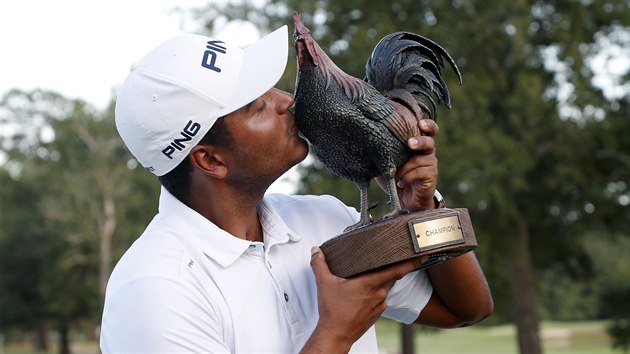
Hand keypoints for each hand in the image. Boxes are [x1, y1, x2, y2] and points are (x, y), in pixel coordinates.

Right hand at [301, 247, 424, 352]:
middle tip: (396, 258)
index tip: (420, 256)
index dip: (410, 262)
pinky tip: (367, 292)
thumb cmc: (334, 313)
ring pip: (386, 288)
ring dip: (383, 281)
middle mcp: (379, 294)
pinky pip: (381, 299)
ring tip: (375, 274)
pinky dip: (377, 293)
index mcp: (370, 283)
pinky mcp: (377, 313)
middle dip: (394, 268)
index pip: (397, 270)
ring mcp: (379, 305)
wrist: (336, 335)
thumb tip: (317, 252)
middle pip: (393, 277)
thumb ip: (320, 264)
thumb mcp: (324, 283)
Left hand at [387, 119, 438, 210]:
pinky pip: (419, 172)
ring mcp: (431, 164)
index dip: (427, 125)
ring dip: (404, 168)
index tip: (420, 124)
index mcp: (418, 144)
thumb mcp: (388, 162)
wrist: (406, 200)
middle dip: (419, 141)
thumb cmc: (396, 177)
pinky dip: (406, 178)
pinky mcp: (431, 175)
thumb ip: (384, 151)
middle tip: (410, 144)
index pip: (428, 130)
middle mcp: (427, 152)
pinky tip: (400, 183)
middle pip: (429, 142)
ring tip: (395, 176)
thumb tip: (368, 141)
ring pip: (419, 160)